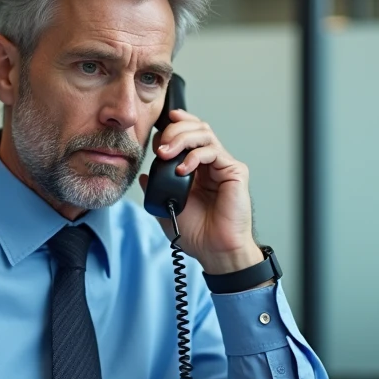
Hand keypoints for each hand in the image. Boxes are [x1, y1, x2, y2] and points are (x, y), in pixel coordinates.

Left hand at [139, 109, 264, 274]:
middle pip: (195, 127)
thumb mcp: (167, 208)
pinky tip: (182, 170)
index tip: (153, 138)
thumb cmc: (198, 233)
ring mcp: (223, 166)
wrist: (215, 250)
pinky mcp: (234, 172)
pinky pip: (213, 151)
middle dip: (174, 130)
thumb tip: (143, 175)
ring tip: (166, 153)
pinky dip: (194, 156)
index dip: (171, 129)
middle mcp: (211, 164)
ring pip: (204, 133)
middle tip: (159, 145)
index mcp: (196, 169)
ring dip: (181, 138)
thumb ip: (156, 189)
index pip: (186, 135)